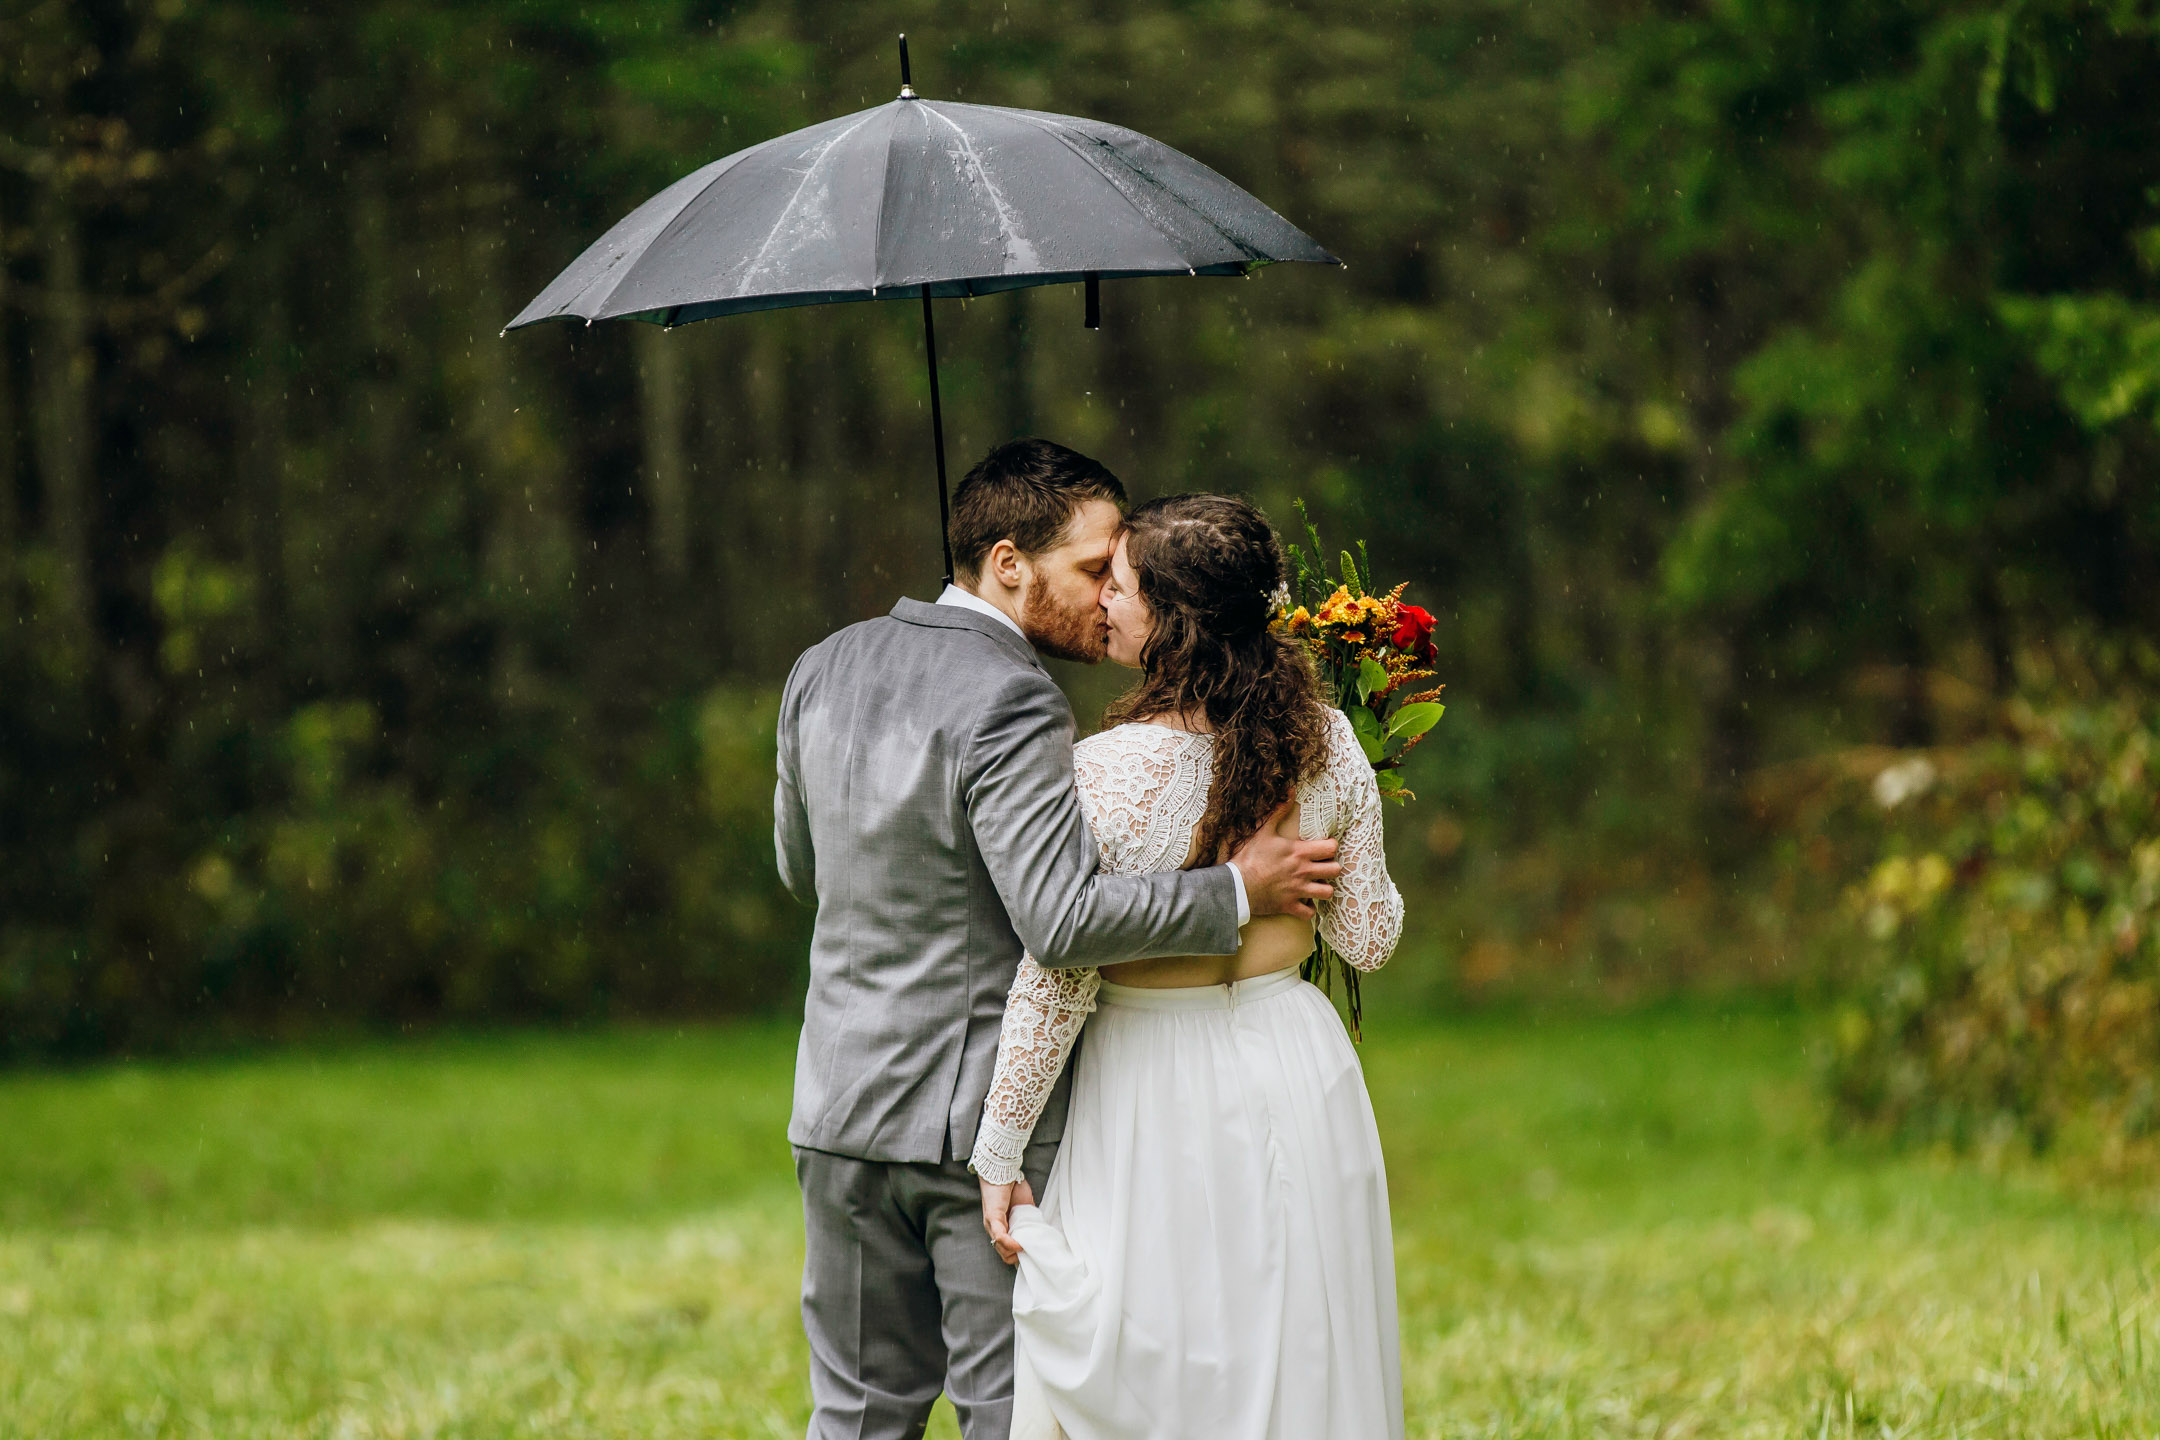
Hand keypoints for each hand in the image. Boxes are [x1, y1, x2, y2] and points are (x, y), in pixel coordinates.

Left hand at [981, 1175, 1036, 1265]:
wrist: (1004, 1170)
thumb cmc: (1013, 1187)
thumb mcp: (1025, 1209)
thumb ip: (1029, 1221)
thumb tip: (1039, 1232)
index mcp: (1001, 1228)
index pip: (1007, 1252)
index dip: (1020, 1255)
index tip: (1032, 1253)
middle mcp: (994, 1229)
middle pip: (1005, 1255)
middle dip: (1019, 1257)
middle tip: (1032, 1252)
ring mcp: (991, 1224)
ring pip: (1001, 1250)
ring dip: (1015, 1253)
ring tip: (1028, 1248)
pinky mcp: (992, 1217)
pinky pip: (1000, 1237)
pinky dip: (1010, 1244)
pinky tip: (1019, 1245)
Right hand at [1230, 801, 1340, 918]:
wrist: (1236, 885)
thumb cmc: (1249, 857)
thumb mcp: (1263, 831)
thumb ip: (1278, 812)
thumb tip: (1290, 791)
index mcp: (1299, 852)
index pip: (1331, 848)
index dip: (1330, 847)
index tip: (1323, 848)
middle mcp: (1303, 872)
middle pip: (1335, 870)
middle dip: (1330, 867)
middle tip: (1321, 866)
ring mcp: (1298, 891)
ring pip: (1328, 892)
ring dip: (1323, 888)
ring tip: (1315, 884)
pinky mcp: (1290, 906)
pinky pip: (1310, 913)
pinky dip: (1308, 908)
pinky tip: (1303, 901)